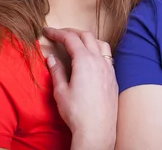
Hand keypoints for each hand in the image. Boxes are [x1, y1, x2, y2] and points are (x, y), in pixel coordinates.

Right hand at [43, 27, 117, 149]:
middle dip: (72, 32)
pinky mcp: (113, 77)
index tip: (48, 31)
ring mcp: (108, 68)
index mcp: (84, 61)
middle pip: (87, 36)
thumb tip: (51, 58)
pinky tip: (91, 58)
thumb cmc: (77, 112)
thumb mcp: (61, 91)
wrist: (97, 129)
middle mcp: (99, 61)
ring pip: (100, 43)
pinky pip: (107, 55)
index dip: (58, 32)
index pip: (70, 38)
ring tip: (77, 42)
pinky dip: (97, 50)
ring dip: (88, 39)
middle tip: (59, 34)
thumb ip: (57, 71)